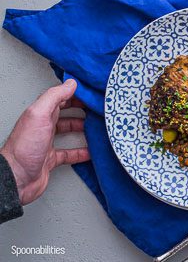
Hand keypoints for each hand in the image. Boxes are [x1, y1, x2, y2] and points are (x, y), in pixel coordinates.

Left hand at [0, 79, 89, 204]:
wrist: (17, 178)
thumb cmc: (25, 147)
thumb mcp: (39, 115)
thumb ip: (54, 96)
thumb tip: (70, 83)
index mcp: (40, 114)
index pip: (59, 98)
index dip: (75, 93)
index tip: (90, 92)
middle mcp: (43, 126)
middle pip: (64, 113)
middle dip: (81, 109)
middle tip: (96, 108)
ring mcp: (47, 143)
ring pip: (67, 131)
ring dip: (82, 128)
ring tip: (95, 126)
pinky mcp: (51, 159)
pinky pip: (69, 153)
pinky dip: (81, 152)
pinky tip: (90, 152)